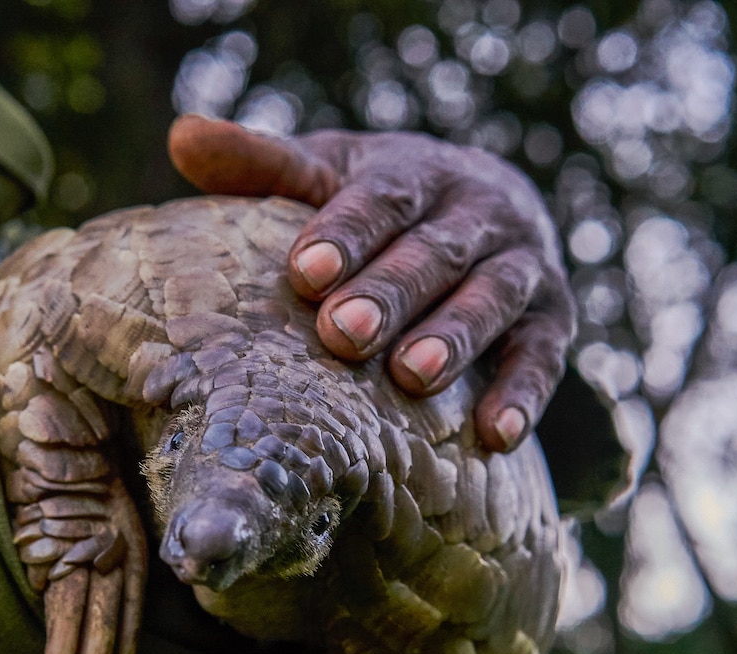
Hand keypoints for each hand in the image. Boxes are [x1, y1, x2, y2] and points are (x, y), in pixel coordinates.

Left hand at [168, 115, 574, 452]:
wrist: (484, 209)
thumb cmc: (378, 202)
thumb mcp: (326, 174)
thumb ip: (264, 164)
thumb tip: (183, 135)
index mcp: (417, 172)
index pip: (383, 198)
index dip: (346, 232)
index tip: (304, 272)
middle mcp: (480, 210)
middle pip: (436, 251)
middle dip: (392, 292)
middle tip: (342, 336)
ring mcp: (524, 264)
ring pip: (496, 296)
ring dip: (457, 335)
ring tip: (415, 377)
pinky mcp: (553, 319)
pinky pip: (544, 356)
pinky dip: (524, 392)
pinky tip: (495, 433)